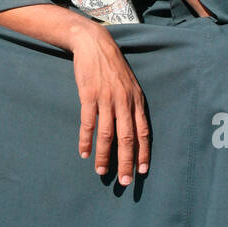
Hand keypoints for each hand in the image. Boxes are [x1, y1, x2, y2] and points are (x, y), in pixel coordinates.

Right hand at [70, 25, 150, 181]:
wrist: (94, 44)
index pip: (143, 132)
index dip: (143, 152)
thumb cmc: (112, 67)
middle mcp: (124, 101)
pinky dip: (86, 140)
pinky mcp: (89, 96)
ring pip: (107, 134)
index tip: (143, 170)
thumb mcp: (129, 84)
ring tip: (101, 172)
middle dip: (126, 162)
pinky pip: (88, 123)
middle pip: (127, 138)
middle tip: (124, 181)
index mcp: (136, 100)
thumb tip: (133, 130)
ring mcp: (106, 99)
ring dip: (104, 156)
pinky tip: (84, 153)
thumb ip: (131, 105)